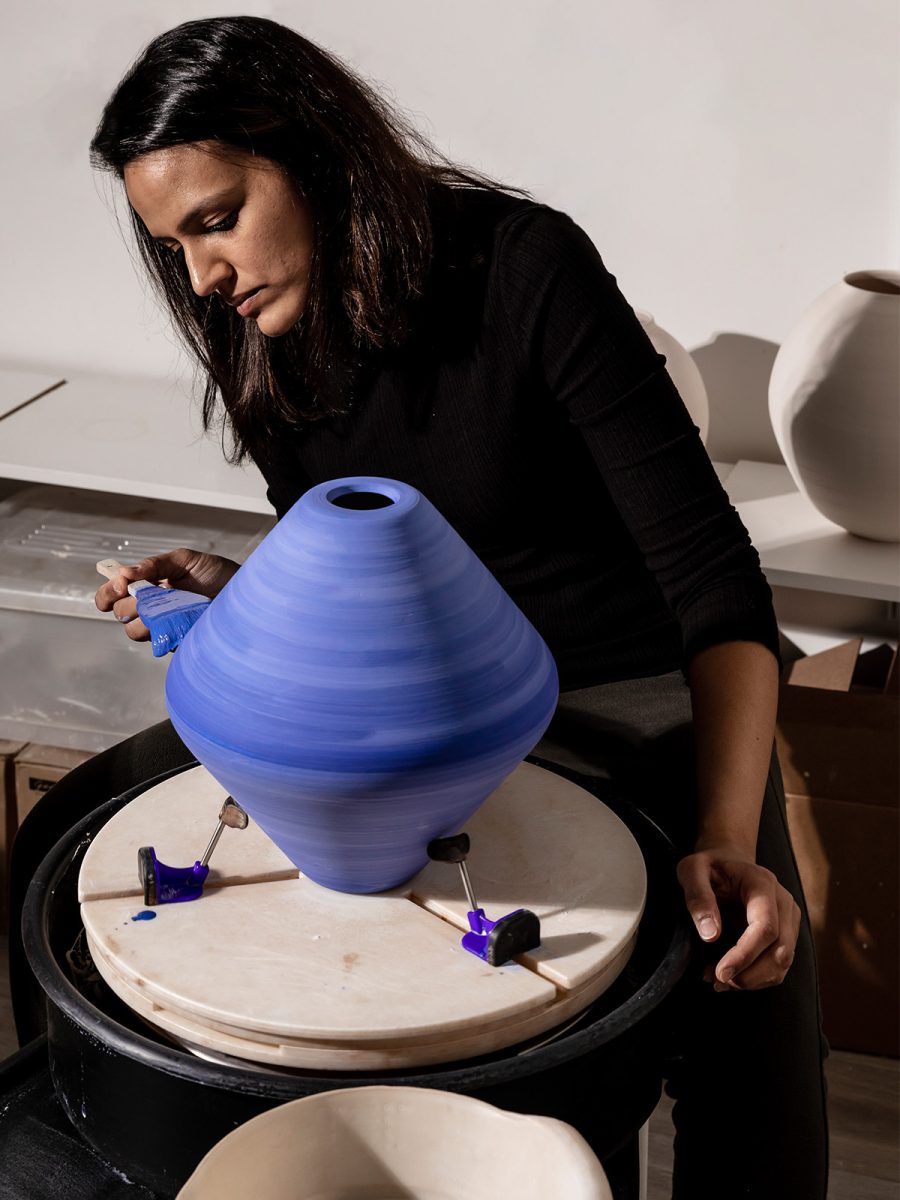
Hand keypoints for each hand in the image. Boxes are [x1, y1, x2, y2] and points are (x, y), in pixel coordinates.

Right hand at [95, 548, 239, 643]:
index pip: (112, 595)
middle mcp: (149, 608)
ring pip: (136, 632)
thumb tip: (123, 573)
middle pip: (121, 614)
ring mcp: (162, 627)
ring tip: (169, 608)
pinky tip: (185, 620)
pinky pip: (161, 644)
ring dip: (146, 620)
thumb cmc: (214, 573)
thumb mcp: (184, 560)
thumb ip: (153, 565)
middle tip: (152, 595)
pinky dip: (167, 632)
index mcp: (146, 586)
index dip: (107, 594)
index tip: (120, 588)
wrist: (243, 592)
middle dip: (130, 604)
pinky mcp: (176, 642)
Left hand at [676, 850, 800, 991]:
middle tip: (715, 981)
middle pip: (780, 951)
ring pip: (782, 963)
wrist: (728, 861)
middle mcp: (783, 903)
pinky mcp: (786, 935)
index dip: (745, 955)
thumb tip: (710, 934)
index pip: (766, 927)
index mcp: (763, 884)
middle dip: (748, 975)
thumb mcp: (692, 871)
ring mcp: (789, 920)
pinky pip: (777, 965)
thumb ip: (698, 897)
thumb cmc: (709, 866)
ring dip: (751, 981)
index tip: (721, 973)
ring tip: (716, 980)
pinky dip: (754, 978)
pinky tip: (728, 976)